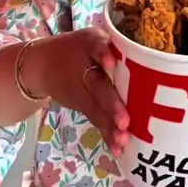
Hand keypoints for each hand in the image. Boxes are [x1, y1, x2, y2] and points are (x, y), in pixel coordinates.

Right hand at [25, 29, 128, 157]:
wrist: (40, 64)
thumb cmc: (78, 48)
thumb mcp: (91, 37)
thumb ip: (112, 45)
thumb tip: (147, 56)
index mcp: (90, 45)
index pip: (95, 48)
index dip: (103, 55)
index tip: (111, 64)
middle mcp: (84, 69)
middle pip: (97, 85)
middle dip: (111, 103)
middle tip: (124, 121)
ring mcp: (80, 90)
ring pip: (95, 108)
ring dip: (109, 126)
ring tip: (123, 141)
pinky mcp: (81, 105)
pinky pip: (95, 119)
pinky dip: (106, 134)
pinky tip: (118, 148)